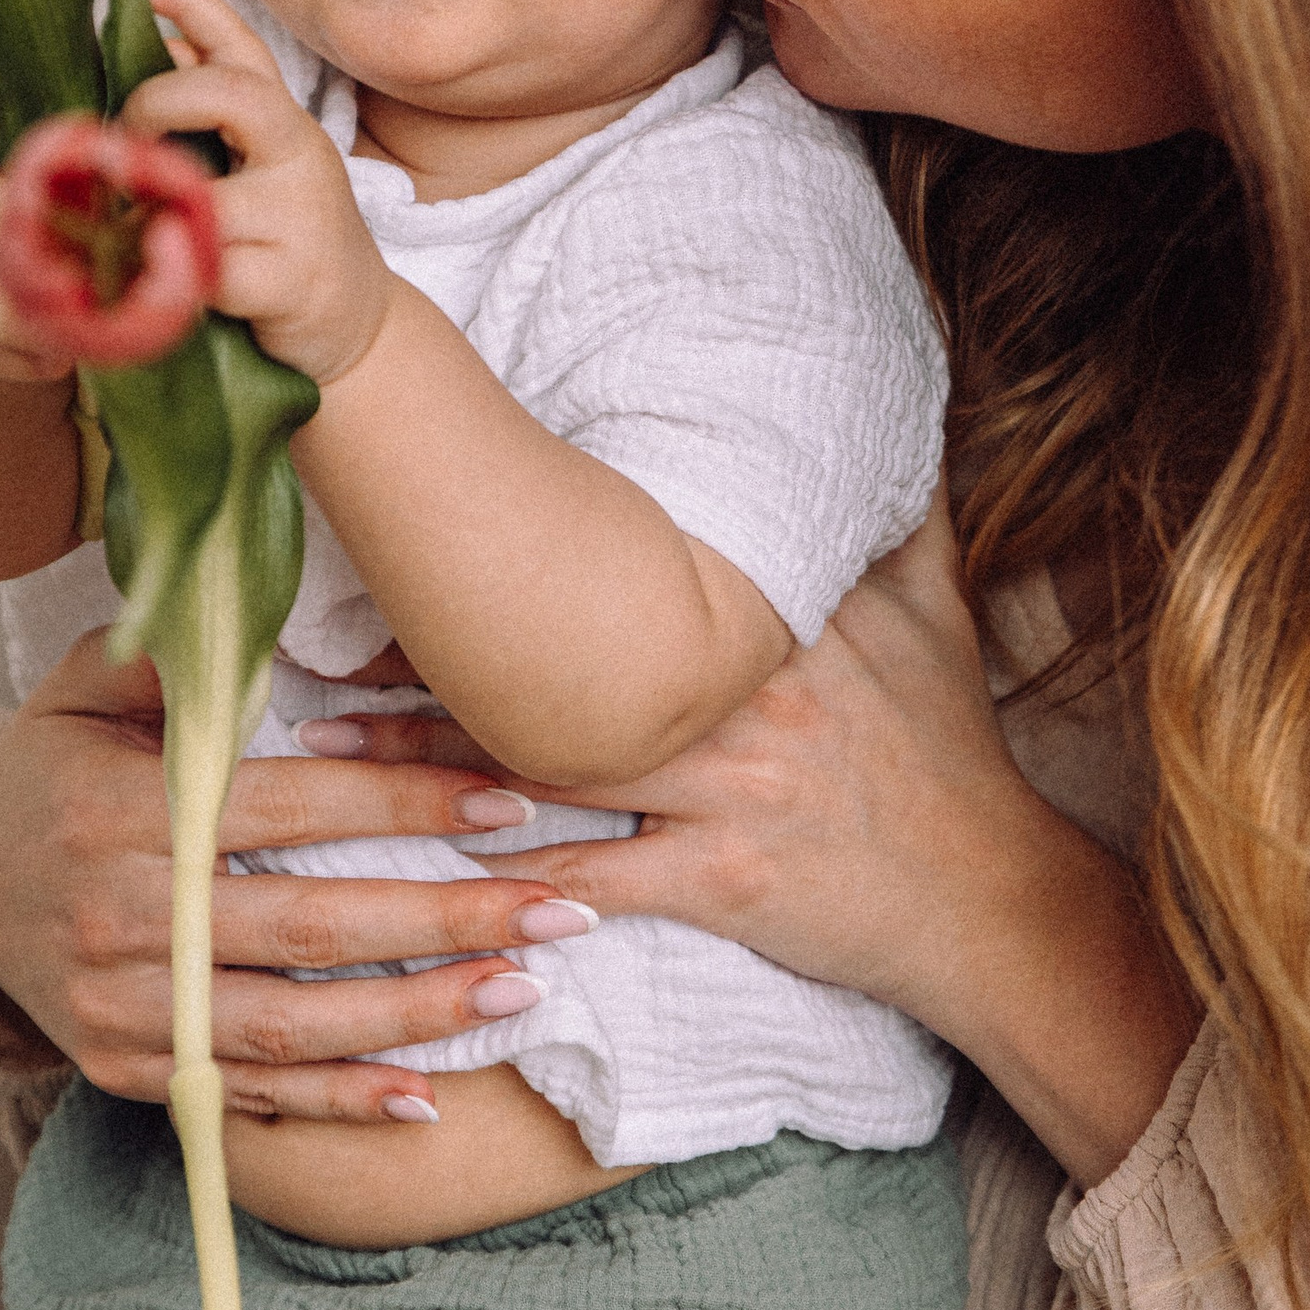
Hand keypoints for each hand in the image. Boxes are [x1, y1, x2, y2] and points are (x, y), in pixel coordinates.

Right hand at [0, 626, 590, 1120]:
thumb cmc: (57, 764)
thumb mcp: (90, 685)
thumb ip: (180, 661)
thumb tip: (273, 623)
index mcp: (120, 812)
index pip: (289, 810)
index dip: (403, 808)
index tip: (508, 802)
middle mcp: (121, 918)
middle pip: (311, 927)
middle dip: (448, 919)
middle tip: (563, 908)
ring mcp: (122, 1007)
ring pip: (292, 1024)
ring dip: (418, 1016)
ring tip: (523, 990)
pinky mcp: (128, 1067)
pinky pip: (249, 1092)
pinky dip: (338, 1102)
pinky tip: (426, 1100)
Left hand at [127, 0, 393, 387]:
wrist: (357, 328)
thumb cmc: (287, 242)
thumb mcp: (256, 169)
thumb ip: (208, 119)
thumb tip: (157, 51)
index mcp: (282, 121)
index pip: (241, 45)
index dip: (191, 5)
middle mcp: (299, 154)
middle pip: (232, 94)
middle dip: (158, 101)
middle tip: (124, 142)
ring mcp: (300, 217)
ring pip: (205, 197)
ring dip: (148, 213)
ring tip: (121, 231)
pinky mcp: (291, 281)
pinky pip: (212, 271)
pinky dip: (172, 278)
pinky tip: (156, 284)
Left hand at [325, 505, 1201, 1183]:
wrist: (1000, 902)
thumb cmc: (951, 756)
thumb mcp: (937, 616)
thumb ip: (896, 516)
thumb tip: (886, 408)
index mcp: (774, 618)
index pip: (618, 568)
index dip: (506, 554)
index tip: (406, 533)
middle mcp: (742, 692)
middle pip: (557, 663)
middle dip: (426, 658)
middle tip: (309, 647)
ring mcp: (731, 791)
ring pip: (549, 770)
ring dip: (425, 767)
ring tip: (318, 754)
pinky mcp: (726, 884)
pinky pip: (595, 881)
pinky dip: (504, 883)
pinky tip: (419, 875)